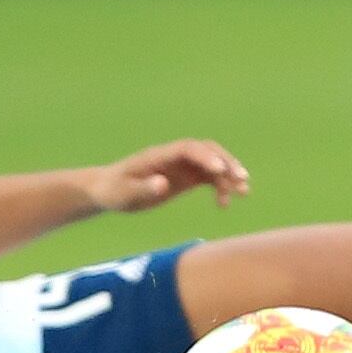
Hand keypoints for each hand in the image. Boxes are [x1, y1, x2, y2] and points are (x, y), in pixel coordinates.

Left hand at [83, 140, 250, 214]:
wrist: (108, 190)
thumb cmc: (113, 191)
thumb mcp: (124, 193)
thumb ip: (144, 188)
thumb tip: (163, 184)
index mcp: (159, 156)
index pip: (188, 148)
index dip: (205, 156)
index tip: (220, 171)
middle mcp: (174, 157)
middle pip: (206, 151)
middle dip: (226, 162)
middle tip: (241, 180)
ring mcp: (181, 166)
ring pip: (211, 163)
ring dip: (229, 175)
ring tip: (243, 192)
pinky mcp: (184, 178)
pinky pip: (208, 178)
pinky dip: (220, 187)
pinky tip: (225, 204)